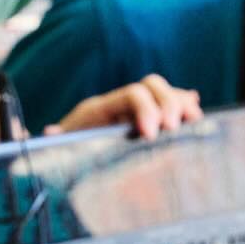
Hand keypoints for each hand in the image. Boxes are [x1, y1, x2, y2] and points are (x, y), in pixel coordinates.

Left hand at [47, 74, 201, 141]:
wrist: (59, 156)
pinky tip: (196, 116)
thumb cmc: (60, 157)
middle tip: (174, 129)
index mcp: (99, 109)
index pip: (131, 94)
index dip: (145, 109)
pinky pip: (169, 108)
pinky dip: (183, 109)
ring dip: (181, 105)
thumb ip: (57, 143)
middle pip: (152, 86)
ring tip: (193, 122)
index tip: (150, 134)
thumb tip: (49, 133)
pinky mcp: (145, 124)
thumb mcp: (58, 151)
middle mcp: (119, 104)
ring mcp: (134, 112)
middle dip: (168, 105)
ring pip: (164, 94)